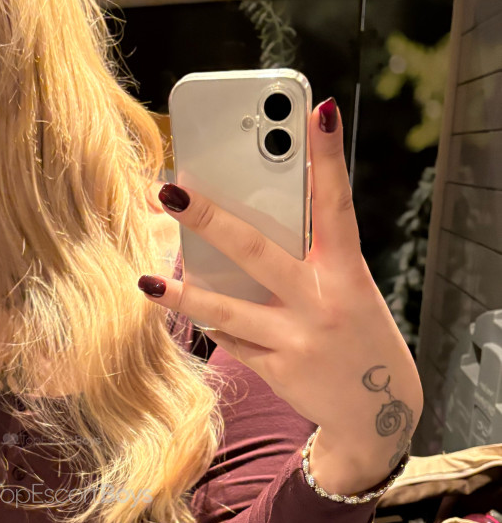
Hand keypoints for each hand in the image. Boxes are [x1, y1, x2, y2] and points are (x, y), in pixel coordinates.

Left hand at [138, 98, 423, 495]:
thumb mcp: (348, 290)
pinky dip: (209, 323)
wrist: (375, 410)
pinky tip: (186, 310)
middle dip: (210, 219)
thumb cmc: (356, 334)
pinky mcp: (276, 370)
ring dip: (183, 294)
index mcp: (346, 272)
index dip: (328, 159)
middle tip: (171, 190)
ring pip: (226, 311)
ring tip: (146, 278)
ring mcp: (295, 340)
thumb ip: (310, 261)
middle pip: (256, 253)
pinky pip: (230, 341)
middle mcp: (321, 303)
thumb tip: (249, 227)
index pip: (336, 206)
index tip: (318, 112)